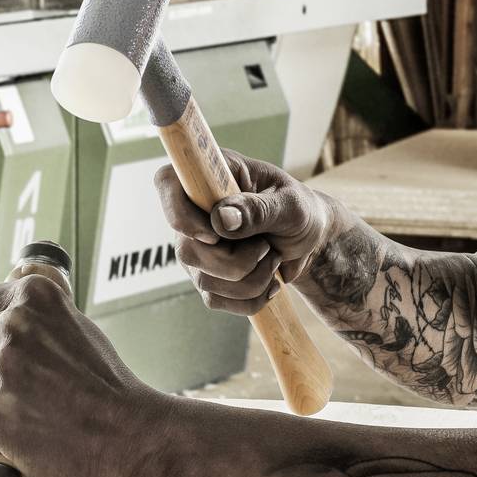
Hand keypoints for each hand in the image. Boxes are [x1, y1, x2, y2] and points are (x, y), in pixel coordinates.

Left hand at [0, 269, 182, 476]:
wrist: (136, 438)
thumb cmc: (112, 392)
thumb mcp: (78, 327)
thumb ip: (36, 315)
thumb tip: (8, 301)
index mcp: (32, 298)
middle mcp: (15, 327)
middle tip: (12, 397)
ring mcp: (4, 370)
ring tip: (15, 421)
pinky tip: (7, 442)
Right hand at [156, 152, 344, 314]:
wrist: (309, 240)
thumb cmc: (299, 211)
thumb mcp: (291, 205)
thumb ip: (258, 209)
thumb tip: (221, 218)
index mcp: (212, 177)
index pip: (166, 182)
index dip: (179, 212)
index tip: (214, 234)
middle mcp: (195, 213)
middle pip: (187, 249)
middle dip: (235, 261)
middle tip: (266, 247)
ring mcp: (196, 247)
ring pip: (204, 281)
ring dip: (251, 279)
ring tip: (272, 259)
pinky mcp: (207, 277)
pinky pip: (215, 300)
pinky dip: (250, 298)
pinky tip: (268, 283)